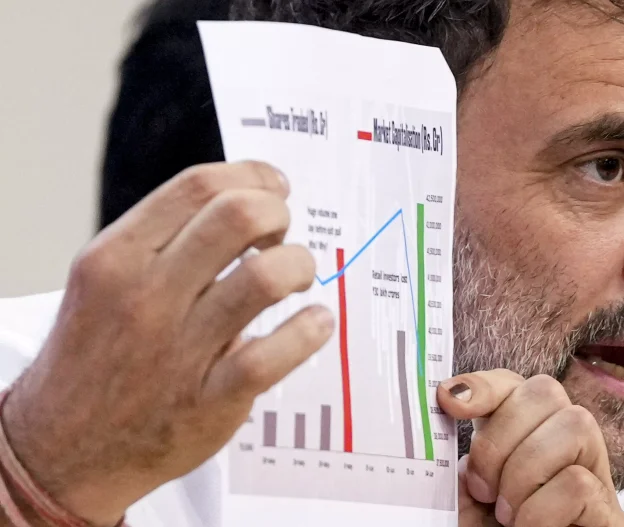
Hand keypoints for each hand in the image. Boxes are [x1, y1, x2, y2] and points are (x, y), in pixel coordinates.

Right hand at [2, 162, 333, 524]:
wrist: (62, 449)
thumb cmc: (97, 355)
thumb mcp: (105, 282)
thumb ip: (162, 240)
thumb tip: (240, 198)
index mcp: (117, 257)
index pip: (199, 187)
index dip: (252, 177)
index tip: (273, 187)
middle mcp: (145, 296)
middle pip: (238, 217)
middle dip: (278, 214)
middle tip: (281, 236)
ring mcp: (178, 350)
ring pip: (265, 278)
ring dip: (299, 266)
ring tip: (296, 278)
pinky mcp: (210, 399)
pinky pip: (275, 353)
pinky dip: (310, 329)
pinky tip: (315, 322)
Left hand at [439, 370, 623, 526]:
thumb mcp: (466, 504)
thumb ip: (459, 466)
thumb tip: (444, 405)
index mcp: (526, 439)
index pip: (516, 384)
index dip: (485, 384)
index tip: (450, 404)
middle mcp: (565, 448)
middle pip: (547, 391)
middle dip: (502, 436)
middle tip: (483, 487)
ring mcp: (594, 476)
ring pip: (574, 425)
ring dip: (525, 471)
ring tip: (510, 514)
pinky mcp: (609, 515)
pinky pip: (579, 484)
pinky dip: (541, 509)